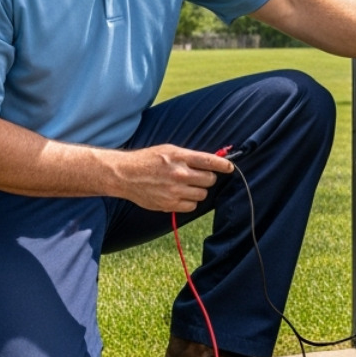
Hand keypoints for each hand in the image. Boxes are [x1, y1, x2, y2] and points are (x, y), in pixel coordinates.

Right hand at [110, 144, 232, 212]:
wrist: (125, 175)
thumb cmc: (147, 160)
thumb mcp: (168, 150)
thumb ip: (189, 156)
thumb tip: (211, 161)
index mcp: (179, 157)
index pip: (210, 162)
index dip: (224, 165)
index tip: (229, 167)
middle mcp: (179, 174)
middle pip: (209, 179)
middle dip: (208, 178)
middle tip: (201, 176)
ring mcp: (174, 191)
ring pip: (202, 194)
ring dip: (199, 190)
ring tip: (188, 185)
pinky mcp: (169, 204)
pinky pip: (192, 206)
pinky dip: (190, 202)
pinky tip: (181, 195)